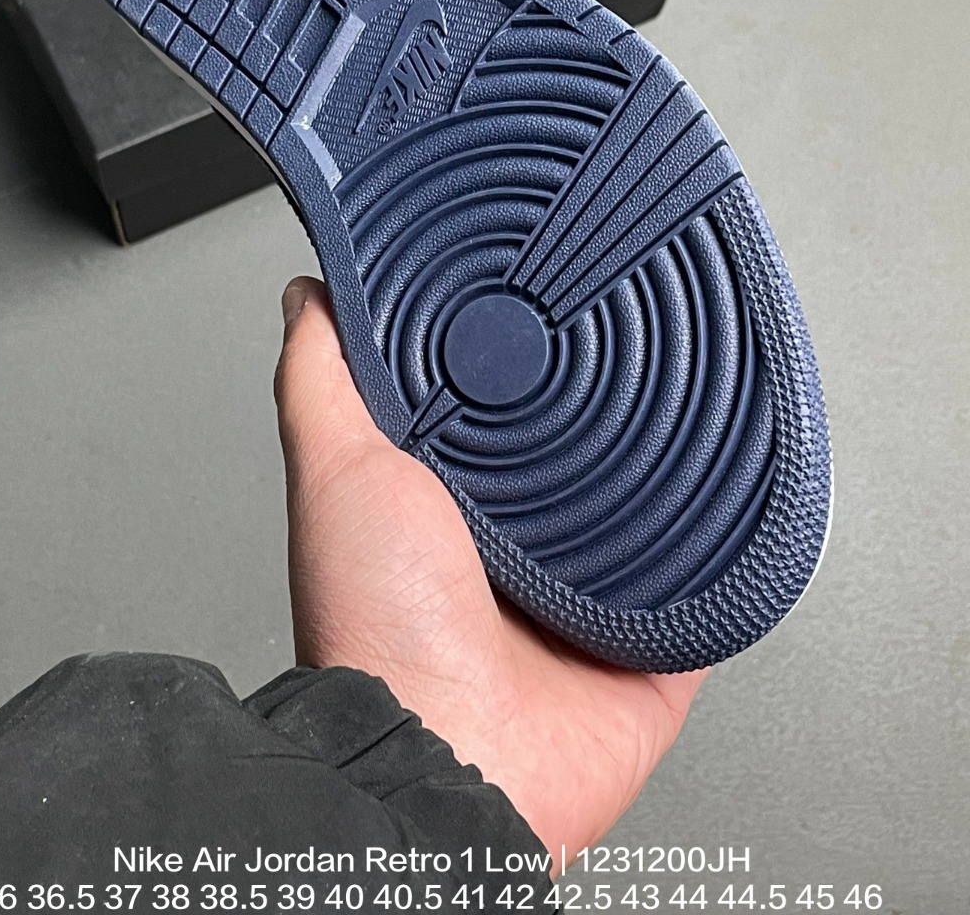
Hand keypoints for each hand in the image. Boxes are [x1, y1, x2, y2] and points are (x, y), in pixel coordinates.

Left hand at [274, 277, 705, 871]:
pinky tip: (741, 500)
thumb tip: (309, 294)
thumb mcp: (335, 470)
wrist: (447, 756)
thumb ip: (322, 377)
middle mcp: (518, 550)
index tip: (546, 303)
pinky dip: (728, 551)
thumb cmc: (376, 628)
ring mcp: (586, 600)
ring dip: (675, 472)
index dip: (521, 356)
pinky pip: (709, 588)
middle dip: (610, 407)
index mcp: (450, 505)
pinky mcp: (650, 646)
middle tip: (639, 350)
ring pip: (653, 512)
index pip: (500, 407)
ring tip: (702, 411)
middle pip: (583, 454)